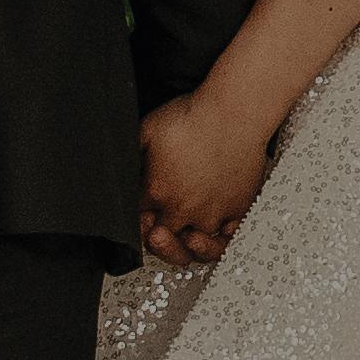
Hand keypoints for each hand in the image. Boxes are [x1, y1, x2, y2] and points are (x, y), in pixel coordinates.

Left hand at [140, 93, 267, 266]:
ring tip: (184, 237)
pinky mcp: (238, 209)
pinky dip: (219, 241)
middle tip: (156, 233)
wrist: (234, 111)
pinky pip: (228, 239)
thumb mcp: (146, 129)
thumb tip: (122, 171)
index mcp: (157, 192)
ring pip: (195, 248)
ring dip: (185, 246)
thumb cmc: (195, 116)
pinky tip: (213, 234)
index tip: (142, 214)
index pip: (138, 222)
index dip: (137, 221)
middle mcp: (184, 208)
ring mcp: (212, 212)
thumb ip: (131, 156)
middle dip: (155, 239)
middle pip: (163, 241)